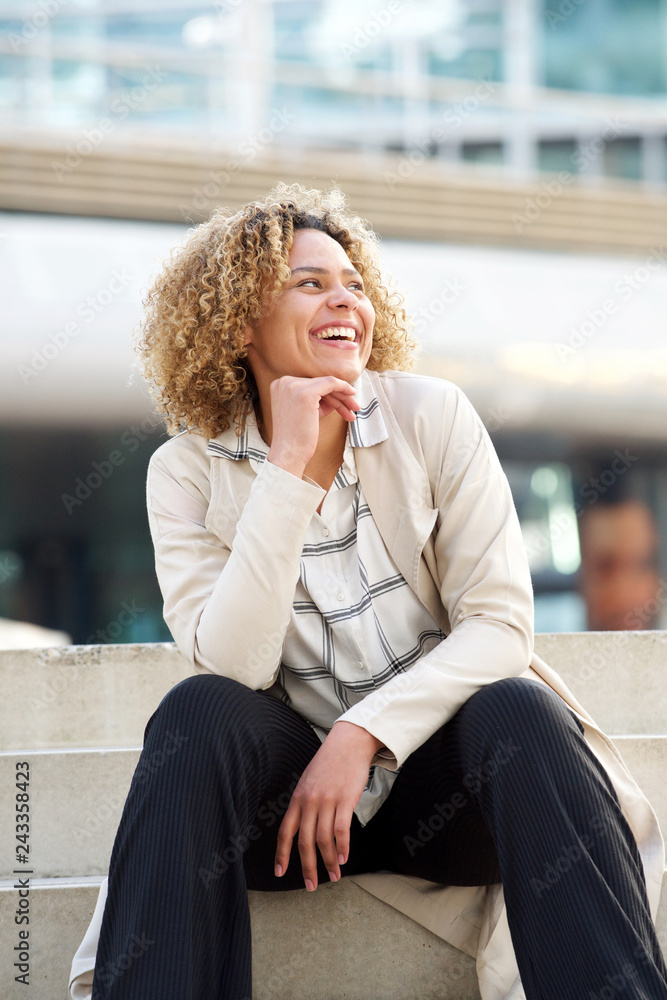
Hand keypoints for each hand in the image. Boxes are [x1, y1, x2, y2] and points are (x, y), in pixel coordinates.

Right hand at [266, 376, 359, 478]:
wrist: (289, 454)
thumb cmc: (297, 437)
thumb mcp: (305, 412)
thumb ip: (316, 400)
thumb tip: (337, 394)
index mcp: (280, 385)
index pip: (310, 384)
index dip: (329, 394)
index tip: (342, 404)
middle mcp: (284, 382)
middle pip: (319, 383)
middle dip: (338, 395)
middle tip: (353, 406)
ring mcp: (293, 386)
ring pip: (327, 383)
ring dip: (343, 396)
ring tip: (354, 409)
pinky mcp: (305, 393)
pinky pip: (331, 383)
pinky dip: (343, 388)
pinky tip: (352, 396)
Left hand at [274, 721, 383, 890]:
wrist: (348, 742)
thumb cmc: (330, 763)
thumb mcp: (309, 781)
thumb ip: (305, 803)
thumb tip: (304, 826)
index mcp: (297, 798)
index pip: (285, 831)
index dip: (282, 854)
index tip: (280, 872)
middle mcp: (309, 801)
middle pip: (305, 842)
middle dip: (307, 867)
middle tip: (311, 886)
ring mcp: (327, 801)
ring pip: (324, 840)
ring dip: (329, 862)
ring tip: (334, 876)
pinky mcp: (345, 800)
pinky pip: (341, 830)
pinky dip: (342, 847)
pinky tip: (344, 858)